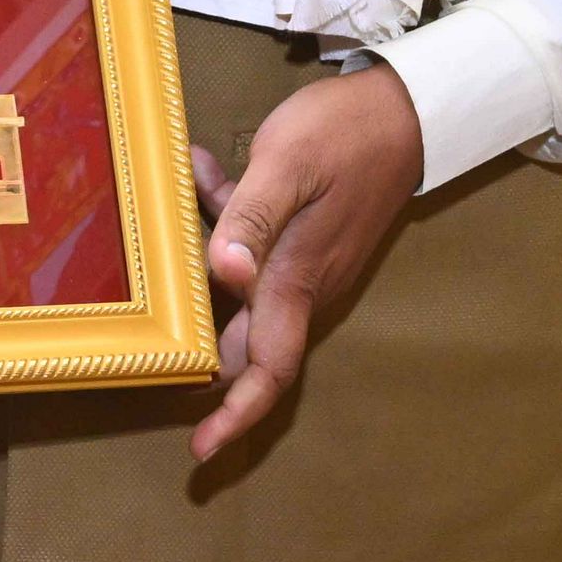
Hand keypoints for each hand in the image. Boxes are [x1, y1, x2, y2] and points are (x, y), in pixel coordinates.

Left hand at [187, 64, 423, 464]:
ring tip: (177, 202)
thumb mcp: (288, 163)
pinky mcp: (305, 238)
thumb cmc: (347, 134)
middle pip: (248, 343)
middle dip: (203, 358)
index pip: (269, 367)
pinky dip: (225, 221)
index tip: (201, 450)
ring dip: (204, 262)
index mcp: (296, 278)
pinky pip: (254, 248)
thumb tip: (225, 273)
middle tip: (152, 358)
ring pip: (242, 290)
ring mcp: (308, 263)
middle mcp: (304, 284)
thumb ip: (251, 217)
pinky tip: (201, 172)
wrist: (409, 111)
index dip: (236, 414)